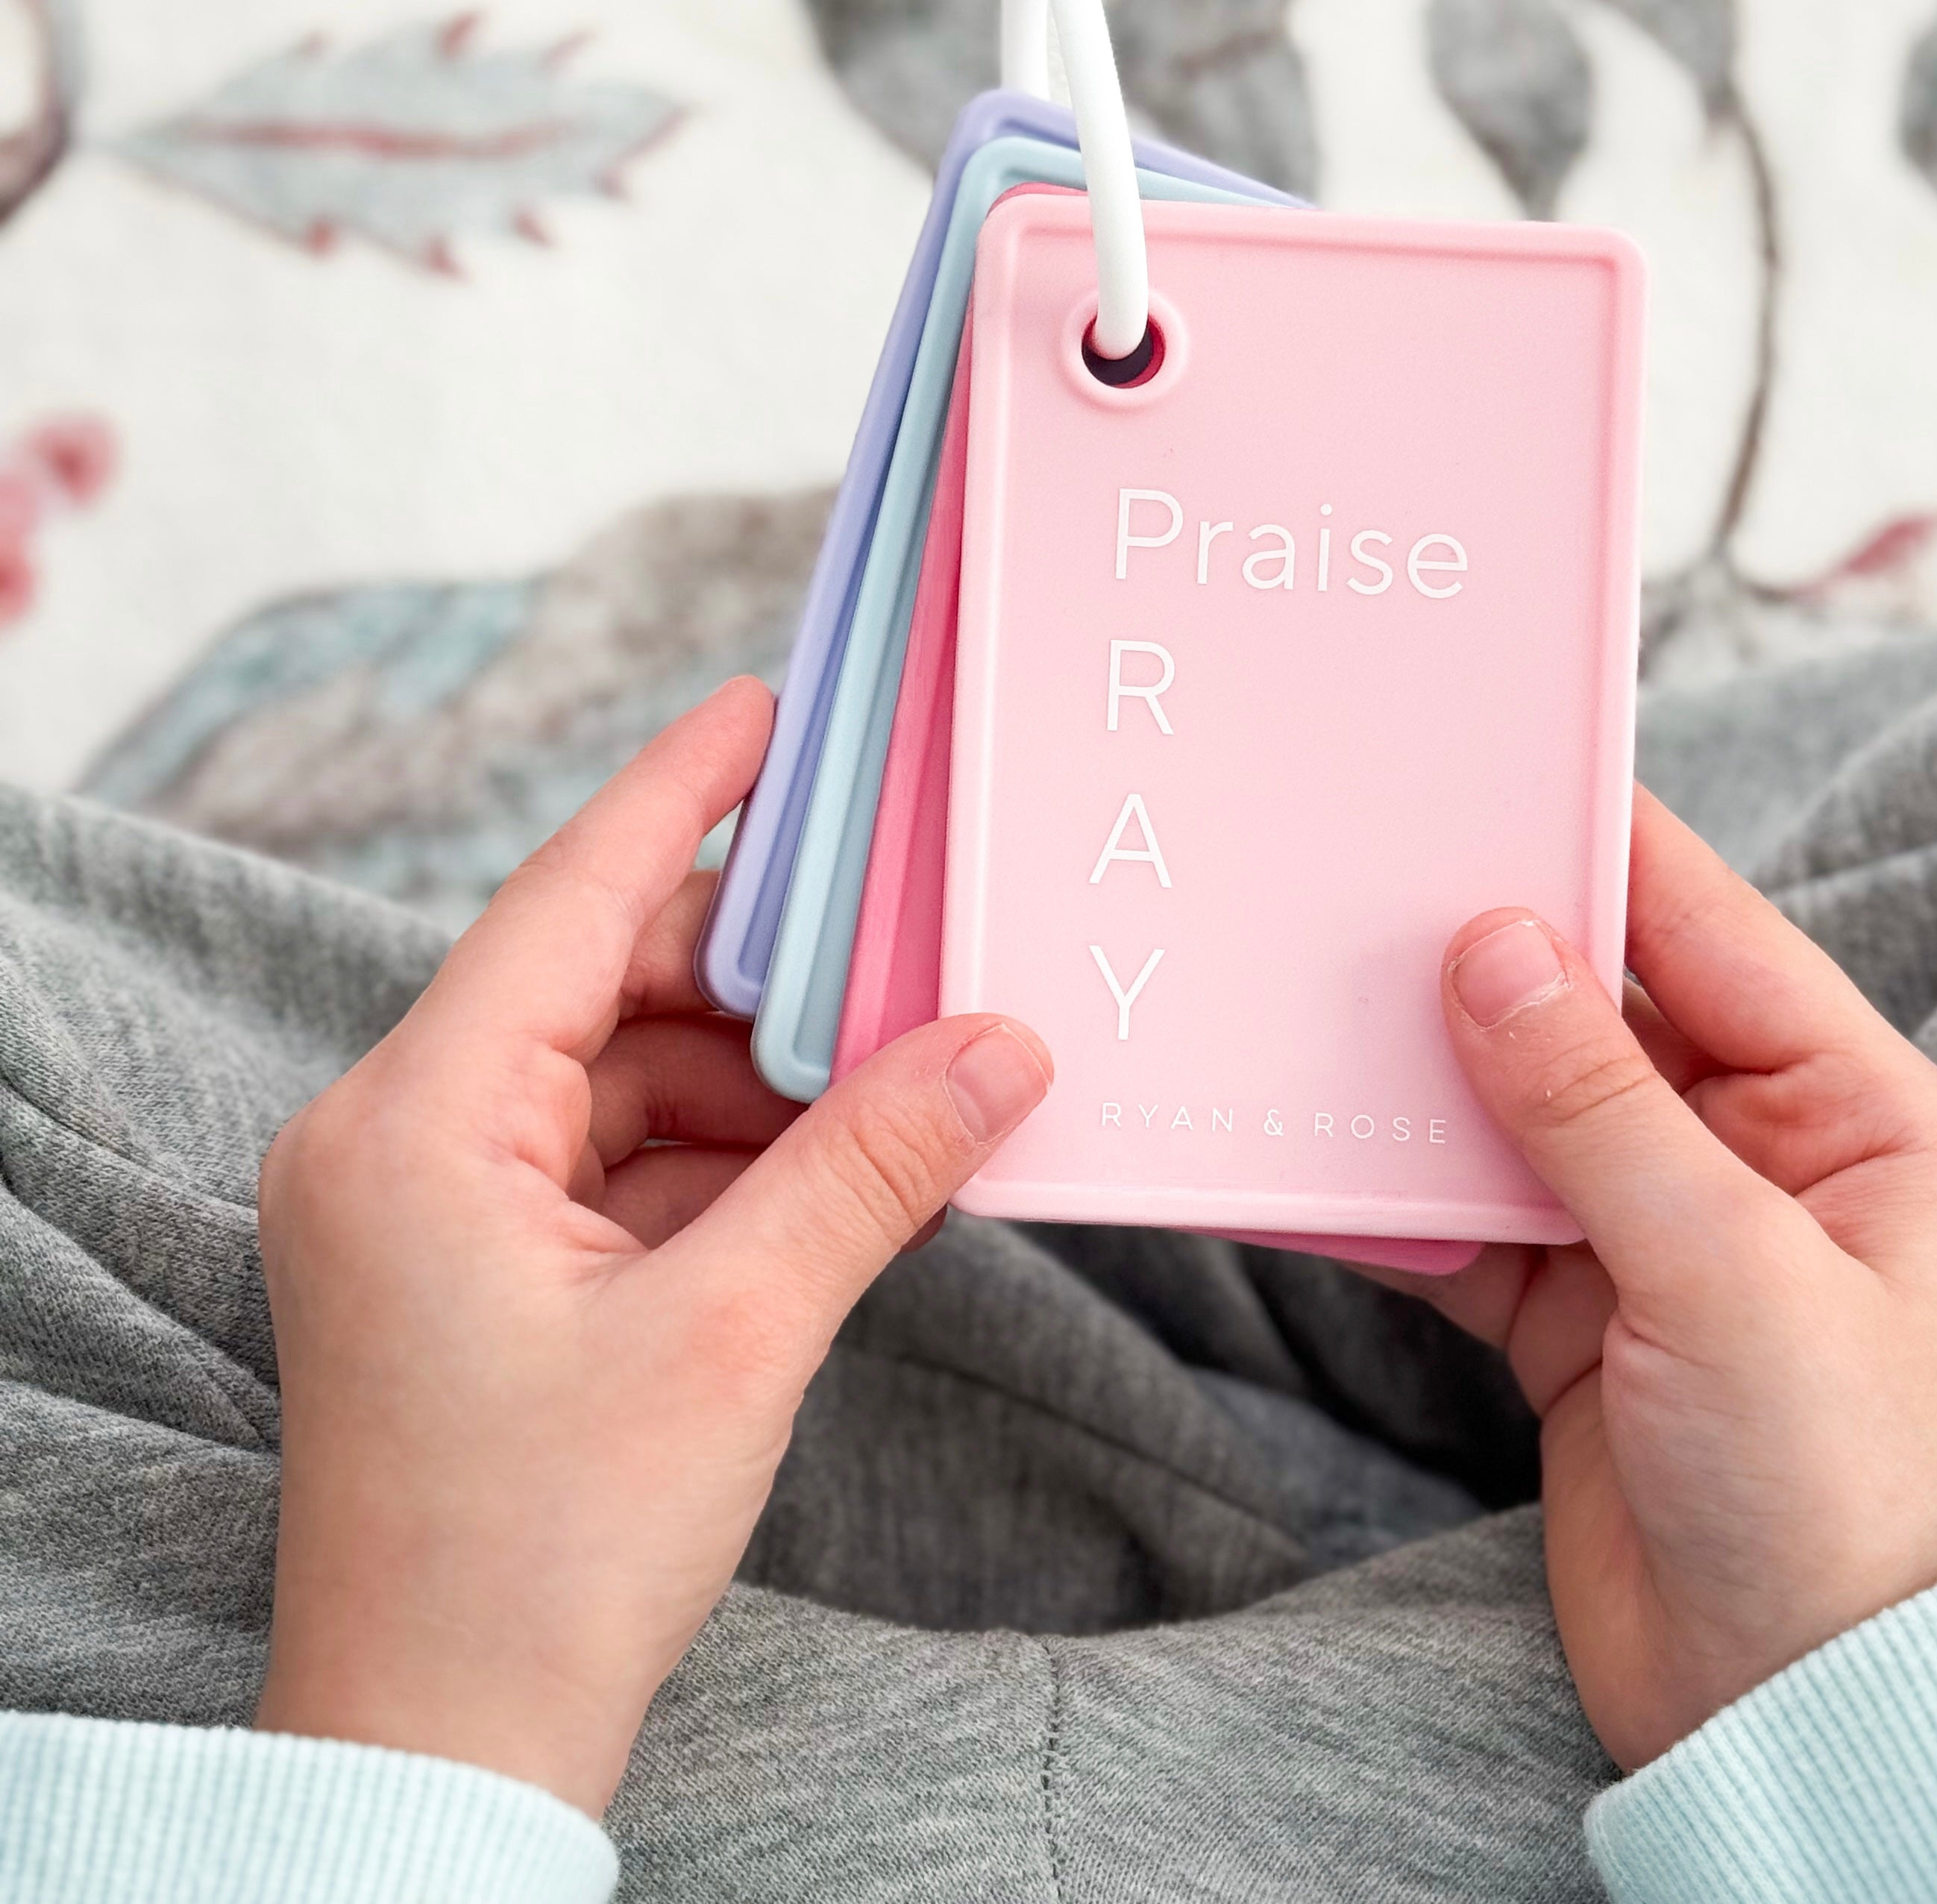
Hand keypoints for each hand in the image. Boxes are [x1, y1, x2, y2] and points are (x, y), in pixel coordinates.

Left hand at [254, 680, 1051, 1814]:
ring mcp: (438, 1210)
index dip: (680, 796)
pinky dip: (732, 1157)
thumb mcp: (735, 1336)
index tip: (768, 711)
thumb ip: (873, 1167)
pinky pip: (623, 1160)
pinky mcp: (484, 1271)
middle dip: (764, 980)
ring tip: (903, 1084)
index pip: (566, 901)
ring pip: (627, 1077)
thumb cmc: (539, 1559)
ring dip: (764, 1082)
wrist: (444, 1755)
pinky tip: (842, 1169)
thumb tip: (1003, 1045)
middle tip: (909, 951)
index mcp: (412, 1124)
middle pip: (607, 988)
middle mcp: (401, 1142)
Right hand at [1380, 786, 1936, 1770]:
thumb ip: (1597, 1106)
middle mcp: (1762, 1154)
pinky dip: (1393, 1198)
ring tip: (1310, 1016)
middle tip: (1360, 895)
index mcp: (1861, 1117)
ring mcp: (1661, 1231)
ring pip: (1518, 1112)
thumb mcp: (1725, 1277)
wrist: (1780, 1720)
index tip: (1488, 775)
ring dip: (1423, 1080)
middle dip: (1486, 967)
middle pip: (1602, 1013)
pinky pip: (1469, 1219)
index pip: (1715, 936)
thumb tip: (1493, 948)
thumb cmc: (1827, 1501)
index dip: (1602, 853)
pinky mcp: (1579, 1310)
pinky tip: (1310, 1163)